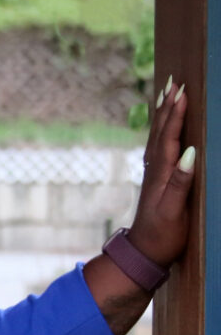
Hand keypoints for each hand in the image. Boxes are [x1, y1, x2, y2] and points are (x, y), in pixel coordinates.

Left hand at [127, 77, 194, 266]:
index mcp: (162, 174)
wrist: (143, 253)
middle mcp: (156, 171)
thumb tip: (191, 152)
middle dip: (168, 107)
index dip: (176, 115)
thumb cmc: (162, 235)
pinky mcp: (157, 182)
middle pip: (161, 132)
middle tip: (174, 82)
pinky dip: (163, 132)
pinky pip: (159, 148)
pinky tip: (165, 128)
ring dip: (164, 115)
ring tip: (168, 94)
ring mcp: (155, 175)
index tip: (182, 91)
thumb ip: (182, 182)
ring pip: (159, 138)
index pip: (170, 138)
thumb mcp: (174, 210)